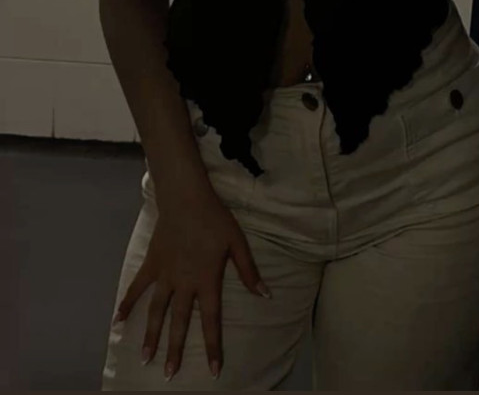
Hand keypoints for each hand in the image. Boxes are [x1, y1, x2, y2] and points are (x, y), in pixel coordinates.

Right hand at [112, 195, 270, 381]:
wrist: (186, 197)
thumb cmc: (214, 218)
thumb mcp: (237, 242)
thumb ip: (248, 271)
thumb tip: (265, 295)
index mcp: (206, 280)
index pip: (211, 320)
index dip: (213, 346)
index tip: (213, 370)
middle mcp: (184, 283)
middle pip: (179, 322)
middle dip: (175, 350)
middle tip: (170, 375)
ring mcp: (164, 275)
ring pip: (156, 311)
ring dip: (150, 335)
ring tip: (145, 358)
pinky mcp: (151, 264)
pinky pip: (137, 287)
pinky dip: (127, 303)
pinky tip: (117, 320)